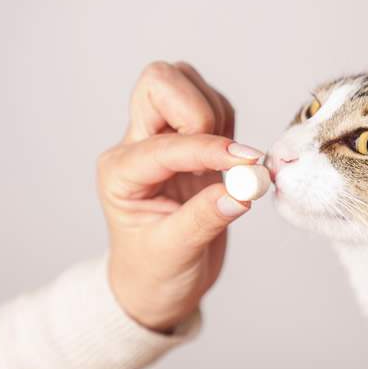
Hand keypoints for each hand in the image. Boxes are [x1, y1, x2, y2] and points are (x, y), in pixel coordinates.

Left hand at [98, 62, 262, 331]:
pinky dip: (231, 125)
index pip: (165, 144)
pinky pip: (215, 107)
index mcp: (120, 173)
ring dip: (219, 118)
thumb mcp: (174, 254)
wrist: (157, 287)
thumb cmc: (155, 273)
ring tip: (228, 166)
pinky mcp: (191, 141)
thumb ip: (205, 219)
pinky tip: (233, 162)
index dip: (207, 150)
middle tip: (222, 153)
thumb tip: (242, 191)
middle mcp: (136, 147)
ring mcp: (162, 139)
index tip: (247, 164)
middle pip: (158, 82)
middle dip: (197, 107)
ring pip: (190, 86)